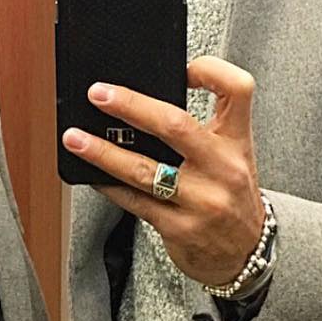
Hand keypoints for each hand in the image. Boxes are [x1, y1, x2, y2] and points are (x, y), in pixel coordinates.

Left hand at [62, 56, 263, 286]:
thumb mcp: (233, 156)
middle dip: (130, 106)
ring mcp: (201, 201)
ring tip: (75, 137)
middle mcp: (223, 168)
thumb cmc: (231, 196)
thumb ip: (202, 129)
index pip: (237, 90)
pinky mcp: (179, 228)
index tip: (183, 68)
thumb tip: (141, 105)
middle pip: (175, 125)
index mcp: (237, 141)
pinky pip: (134, 202)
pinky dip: (109, 185)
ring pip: (143, 169)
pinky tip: (92, 175)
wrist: (246, 252)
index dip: (211, 71)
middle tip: (98, 95)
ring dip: (102, 152)